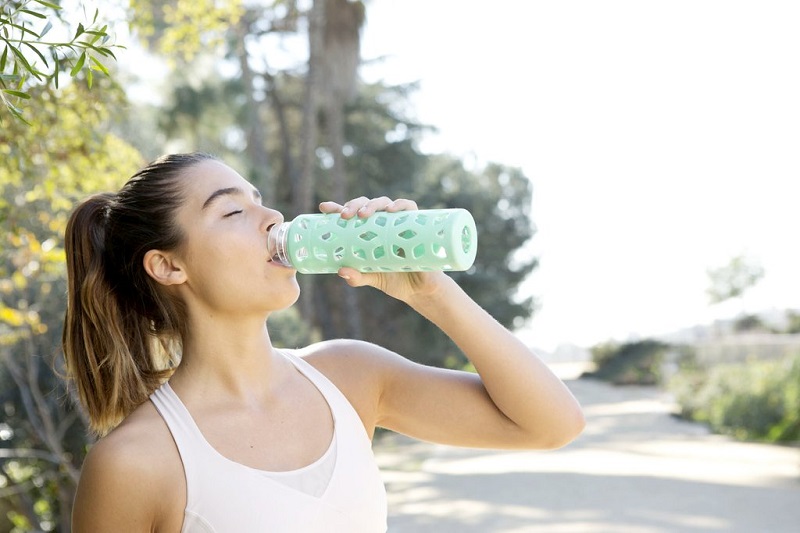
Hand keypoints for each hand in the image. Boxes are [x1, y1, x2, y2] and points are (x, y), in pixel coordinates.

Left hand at [318, 196, 448, 301]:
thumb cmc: (396, 281)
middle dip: (353, 205)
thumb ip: (358, 277)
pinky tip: (391, 210)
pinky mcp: (416, 225)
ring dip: (372, 204)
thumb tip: (341, 271)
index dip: (337, 208)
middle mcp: (383, 225)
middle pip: (365, 205)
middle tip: (345, 216)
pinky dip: (400, 205)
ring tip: (364, 214)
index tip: (323, 208)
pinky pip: (410, 208)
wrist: (421, 290)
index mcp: (369, 234)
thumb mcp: (373, 278)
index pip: (351, 215)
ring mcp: (399, 223)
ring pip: (384, 203)